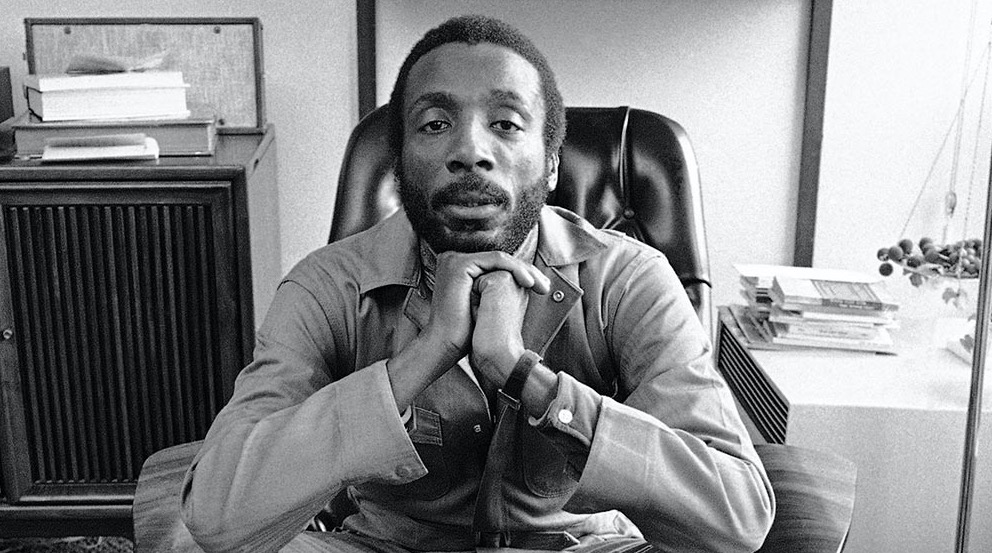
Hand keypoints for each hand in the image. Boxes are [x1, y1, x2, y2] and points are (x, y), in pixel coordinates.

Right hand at [387, 251, 546, 410]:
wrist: (445, 344)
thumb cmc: (464, 330)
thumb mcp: (485, 303)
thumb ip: (498, 287)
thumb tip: (526, 279)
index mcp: (459, 267)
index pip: (496, 265)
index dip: (521, 274)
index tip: (541, 288)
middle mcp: (454, 258)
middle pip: (499, 261)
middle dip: (526, 273)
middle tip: (545, 286)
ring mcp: (455, 259)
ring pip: (500, 259)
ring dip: (524, 271)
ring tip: (540, 286)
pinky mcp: (460, 264)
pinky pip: (495, 260)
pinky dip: (514, 270)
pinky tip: (528, 283)